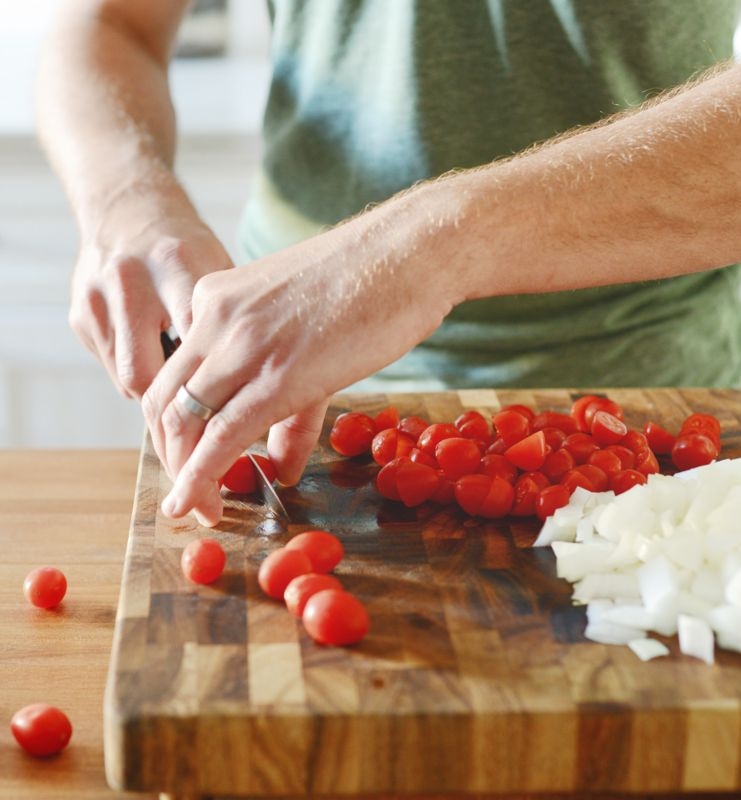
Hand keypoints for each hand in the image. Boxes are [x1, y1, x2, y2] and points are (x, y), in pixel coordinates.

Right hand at [70, 212, 233, 397]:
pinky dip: (133, 370)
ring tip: (179, 382)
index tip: (226, 400)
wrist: (129, 213)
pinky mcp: (79, 316)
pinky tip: (152, 354)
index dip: (208, 378)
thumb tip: (241, 379)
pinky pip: (109, 366)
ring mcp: (97, 299)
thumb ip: (225, 319)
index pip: (192, 338)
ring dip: (153, 388)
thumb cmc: (187, 251)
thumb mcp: (217, 269)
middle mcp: (129, 280)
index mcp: (175, 264)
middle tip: (196, 409)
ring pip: (123, 377)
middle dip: (170, 399)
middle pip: (143, 372)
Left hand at [142, 202, 457, 525]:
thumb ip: (290, 402)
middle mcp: (216, 318)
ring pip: (185, 421)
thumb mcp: (308, 332)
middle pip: (165, 401)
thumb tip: (281, 463)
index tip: (188, 462)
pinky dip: (200, 475)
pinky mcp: (278, 373)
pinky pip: (223, 433)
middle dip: (170, 457)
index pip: (173, 375)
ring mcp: (243, 343)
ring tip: (200, 510)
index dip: (173, 428)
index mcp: (217, 300)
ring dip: (185, 474)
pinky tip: (194, 502)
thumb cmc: (372, 284)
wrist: (409, 252)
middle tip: (189, 497)